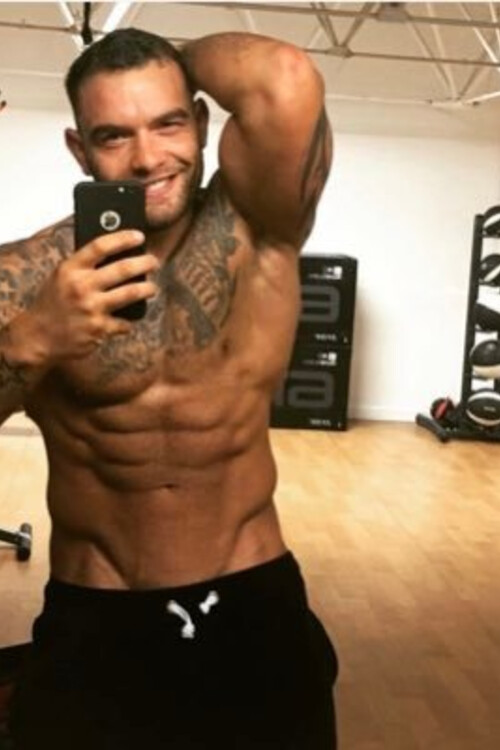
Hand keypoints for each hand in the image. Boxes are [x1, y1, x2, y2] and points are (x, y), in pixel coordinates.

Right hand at [28, 230, 158, 361]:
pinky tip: (127, 320)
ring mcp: (91, 308)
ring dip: (148, 289)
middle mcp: (81, 286)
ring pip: (131, 293)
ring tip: (152, 287)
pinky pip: (125, 322)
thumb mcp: (61, 278)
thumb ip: (83, 266)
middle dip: (145, 263)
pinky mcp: (99, 329)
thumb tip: (117, 253)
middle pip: (123, 268)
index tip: (139, 236)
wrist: (37, 337)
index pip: (100, 246)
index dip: (123, 238)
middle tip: (154, 262)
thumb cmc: (53, 304)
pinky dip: (129, 322)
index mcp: (70, 269)